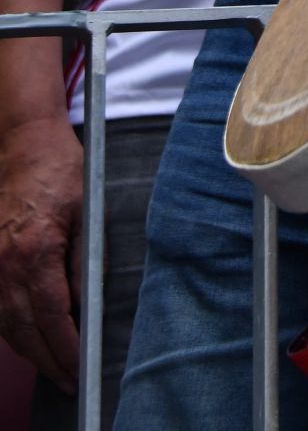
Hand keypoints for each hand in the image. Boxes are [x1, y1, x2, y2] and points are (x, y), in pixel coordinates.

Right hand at [0, 117, 84, 391]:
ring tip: (51, 364)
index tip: (80, 368)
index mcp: (36, 251)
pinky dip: (10, 327)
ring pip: (5, 323)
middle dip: (47, 360)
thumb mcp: (87, 212)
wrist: (22, 141)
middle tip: (69, 379)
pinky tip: (26, 334)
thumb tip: (87, 303)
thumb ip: (85, 261)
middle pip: (24, 330)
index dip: (66, 348)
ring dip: (27, 348)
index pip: (52, 317)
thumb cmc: (60, 170)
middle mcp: (5, 263)